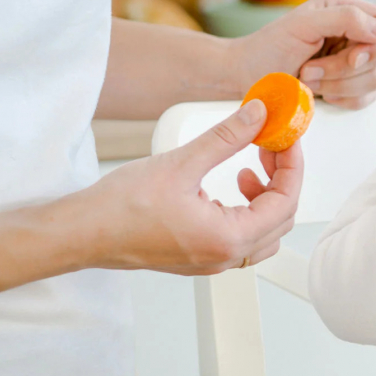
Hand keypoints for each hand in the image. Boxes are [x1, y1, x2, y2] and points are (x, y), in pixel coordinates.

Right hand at [71, 100, 302, 274]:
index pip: (285, 201)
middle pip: (281, 218)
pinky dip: (246, 210)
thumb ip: (227, 137)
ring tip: (244, 167)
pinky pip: (242, 238)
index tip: (287, 138)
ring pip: (264, 231)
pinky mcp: (201, 257)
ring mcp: (214, 261)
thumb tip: (258, 115)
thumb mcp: (181, 162)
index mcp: (227, 239)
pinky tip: (223, 185)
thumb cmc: (121, 207)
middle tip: (269, 146)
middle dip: (281, 178)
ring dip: (265, 197)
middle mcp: (225, 257)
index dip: (292, 165)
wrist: (83, 233)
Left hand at [226, 0, 375, 108]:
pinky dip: (343, 99)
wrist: (246, 77)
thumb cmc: (267, 48)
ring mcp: (350, 62)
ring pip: (374, 80)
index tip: (350, 57)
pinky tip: (321, 93)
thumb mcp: (303, 25)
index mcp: (343, 10)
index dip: (373, 46)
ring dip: (338, 86)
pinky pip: (365, 99)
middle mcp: (351, 34)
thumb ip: (345, 19)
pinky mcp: (347, 87)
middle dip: (343, 70)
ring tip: (308, 80)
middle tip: (310, 69)